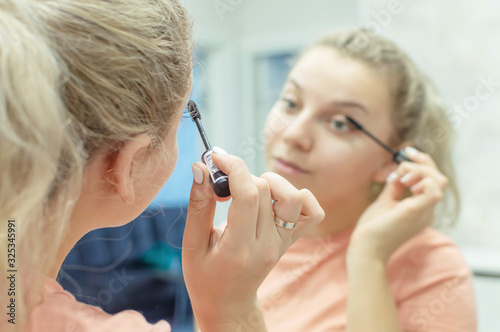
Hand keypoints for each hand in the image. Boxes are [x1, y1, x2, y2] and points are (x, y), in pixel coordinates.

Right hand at [182, 153, 323, 329]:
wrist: (228, 303)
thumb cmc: (204, 275)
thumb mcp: (192, 243)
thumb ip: (198, 205)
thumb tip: (201, 167)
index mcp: (239, 248)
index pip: (247, 195)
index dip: (233, 167)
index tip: (216, 157)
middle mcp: (267, 245)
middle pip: (266, 190)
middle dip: (241, 175)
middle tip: (222, 185)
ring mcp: (283, 243)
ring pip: (293, 196)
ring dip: (269, 183)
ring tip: (248, 192)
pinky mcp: (290, 240)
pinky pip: (312, 212)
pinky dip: (298, 197)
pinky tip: (274, 199)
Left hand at [348, 147, 447, 263]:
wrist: (366, 248)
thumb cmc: (374, 228)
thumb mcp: (386, 201)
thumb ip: (395, 188)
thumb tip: (399, 173)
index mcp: (422, 209)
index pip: (433, 181)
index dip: (424, 163)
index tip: (406, 153)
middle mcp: (428, 211)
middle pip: (439, 178)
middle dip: (422, 163)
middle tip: (402, 162)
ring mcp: (425, 213)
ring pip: (438, 181)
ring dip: (420, 171)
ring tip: (401, 178)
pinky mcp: (418, 212)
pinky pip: (434, 191)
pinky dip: (422, 180)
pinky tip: (405, 183)